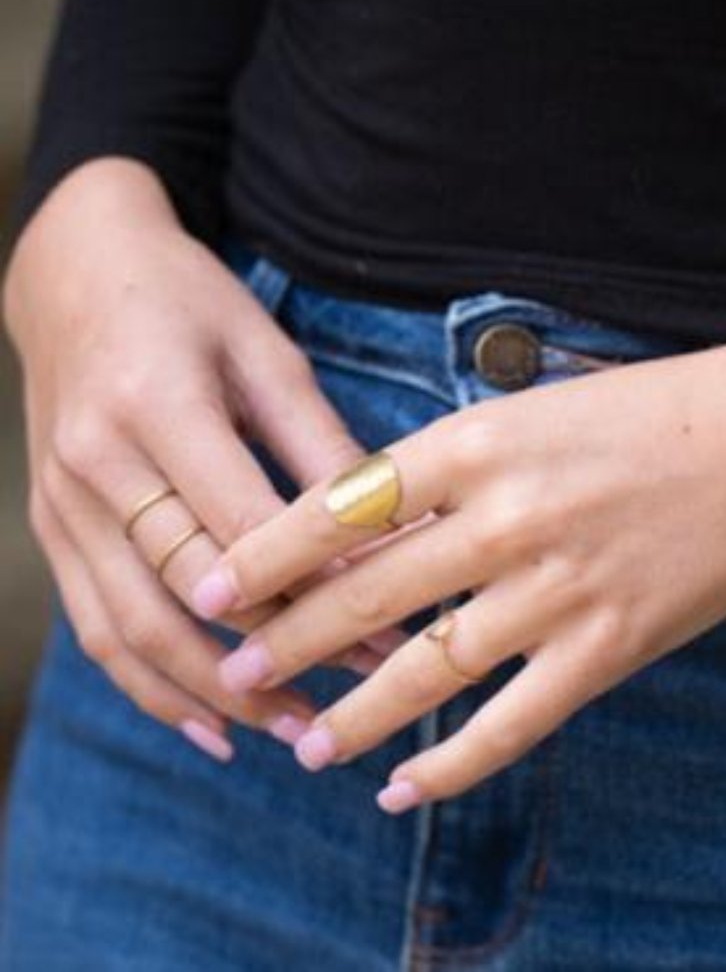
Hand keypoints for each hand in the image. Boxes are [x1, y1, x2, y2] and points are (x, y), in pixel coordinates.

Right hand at [2, 158, 408, 759]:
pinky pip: (97, 626)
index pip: (243, 527)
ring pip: (134, 628)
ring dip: (216, 694)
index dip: (317, 588)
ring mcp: (60, 503)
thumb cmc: (188, 304)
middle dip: (279, 652)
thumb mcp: (267, 353)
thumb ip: (320, 446)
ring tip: (293, 733)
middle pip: (188, 589)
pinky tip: (210, 726)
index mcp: (154, 406)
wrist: (74, 274)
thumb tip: (392, 529)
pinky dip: (152, 686)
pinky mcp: (51, 527)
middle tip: (359, 694)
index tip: (386, 633)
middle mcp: (94, 465)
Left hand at [191, 328, 725, 809]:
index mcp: (478, 443)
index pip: (342, 506)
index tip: (210, 585)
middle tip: (233, 670)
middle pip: (369, 594)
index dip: (266, 552)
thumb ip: (449, 472)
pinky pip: (512, 722)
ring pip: (428, 668)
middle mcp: (508, 519)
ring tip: (306, 741)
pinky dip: (452, 763)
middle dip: (289, 639)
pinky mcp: (609, 646)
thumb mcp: (528, 413)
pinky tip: (403, 787)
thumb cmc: (644, 413)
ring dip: (356, 713)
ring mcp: (559, 589)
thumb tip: (364, 528)